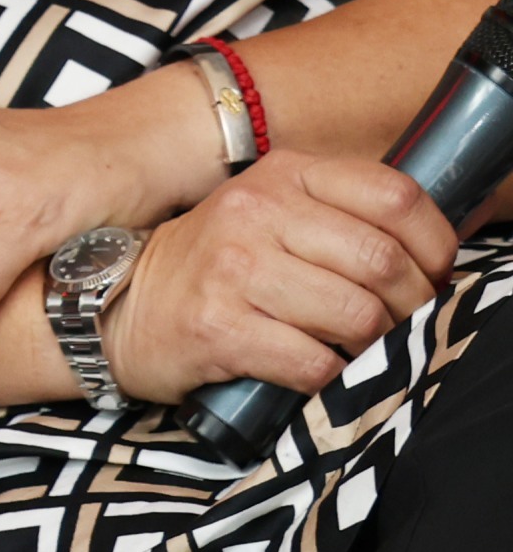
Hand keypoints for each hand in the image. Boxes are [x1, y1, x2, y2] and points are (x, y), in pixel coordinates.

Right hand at [100, 152, 455, 404]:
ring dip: (372, 347)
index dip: (434, 246)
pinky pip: (315, 364)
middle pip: (383, 263)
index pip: (394, 197)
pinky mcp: (218, 325)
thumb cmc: (213, 266)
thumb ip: (339, 216)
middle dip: (409, 308)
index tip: (432, 276)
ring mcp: (233, 267)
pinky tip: (318, 369)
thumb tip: (429, 259)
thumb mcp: (271, 213)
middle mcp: (255, 210)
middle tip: (401, 326)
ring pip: (357, 316)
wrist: (117, 304)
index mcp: (282, 174)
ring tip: (357, 350)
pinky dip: (331, 378)